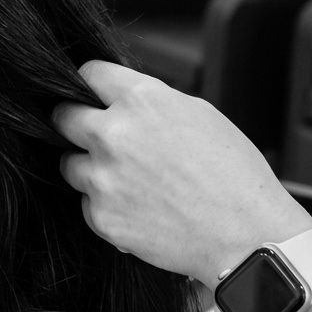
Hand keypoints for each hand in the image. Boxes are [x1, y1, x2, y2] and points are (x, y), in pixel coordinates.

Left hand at [52, 61, 311, 288]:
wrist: (249, 238)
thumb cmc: (234, 176)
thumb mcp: (199, 114)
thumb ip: (150, 102)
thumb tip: (119, 99)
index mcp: (141, 101)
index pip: (88, 73)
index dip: (91, 84)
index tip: (92, 93)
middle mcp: (113, 134)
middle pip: (62, 117)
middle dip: (76, 123)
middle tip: (93, 136)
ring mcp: (103, 178)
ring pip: (70, 164)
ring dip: (90, 169)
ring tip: (130, 181)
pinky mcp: (101, 216)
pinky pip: (88, 203)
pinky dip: (107, 206)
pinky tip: (141, 210)